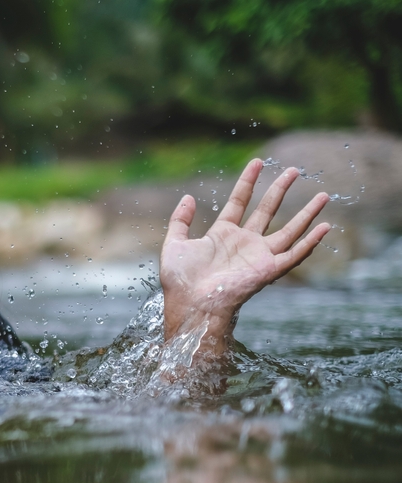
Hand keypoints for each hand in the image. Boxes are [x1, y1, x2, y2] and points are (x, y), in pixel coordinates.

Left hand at [160, 159, 330, 355]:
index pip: (239, 201)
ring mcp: (258, 256)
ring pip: (289, 230)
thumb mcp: (174, 244)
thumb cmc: (180, 281)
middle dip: (280, 190)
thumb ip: (180, 220)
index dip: (248, 182)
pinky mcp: (268, 270)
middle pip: (267, 210)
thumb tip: (188, 197)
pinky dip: (310, 242)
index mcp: (222, 235)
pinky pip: (294, 254)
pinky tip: (325, 227)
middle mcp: (244, 243)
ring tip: (324, 195)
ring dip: (307, 213)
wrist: (190, 304)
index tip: (257, 162)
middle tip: (294, 170)